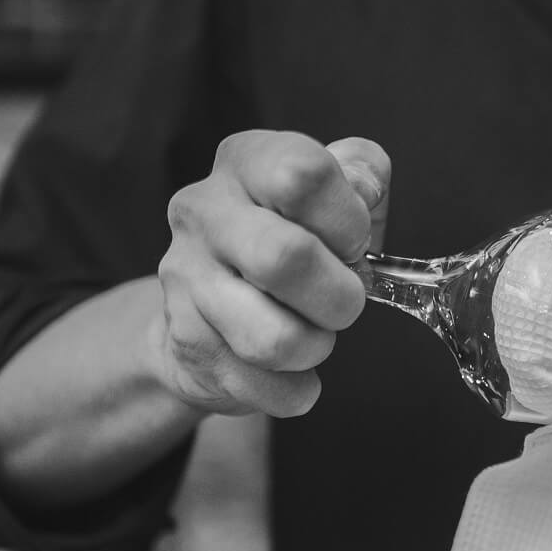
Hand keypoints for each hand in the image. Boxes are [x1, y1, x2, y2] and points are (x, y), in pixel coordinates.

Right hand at [150, 131, 389, 417]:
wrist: (209, 308)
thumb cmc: (290, 241)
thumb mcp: (334, 196)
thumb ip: (362, 175)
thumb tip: (365, 185)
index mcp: (245, 162)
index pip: (303, 175)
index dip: (347, 221)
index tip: (352, 244)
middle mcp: (203, 212)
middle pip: (286, 258)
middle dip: (339, 296)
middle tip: (344, 301)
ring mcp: (186, 279)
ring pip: (274, 339)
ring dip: (316, 346)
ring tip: (313, 333)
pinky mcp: (186, 343)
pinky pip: (262, 386)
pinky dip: (295, 388)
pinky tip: (289, 369)